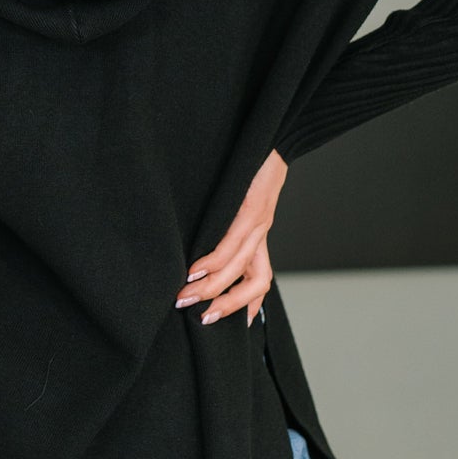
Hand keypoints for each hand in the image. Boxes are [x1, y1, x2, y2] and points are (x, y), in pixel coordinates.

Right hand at [175, 148, 288, 325]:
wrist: (271, 134)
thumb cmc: (248, 166)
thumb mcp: (237, 200)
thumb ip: (224, 222)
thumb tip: (196, 240)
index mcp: (259, 235)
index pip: (261, 279)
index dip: (250, 305)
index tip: (233, 324)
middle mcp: (262, 233)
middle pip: (257, 283)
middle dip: (228, 305)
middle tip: (200, 319)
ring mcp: (259, 222)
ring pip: (239, 269)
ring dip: (212, 288)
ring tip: (186, 298)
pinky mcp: (251, 209)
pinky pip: (232, 243)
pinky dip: (213, 260)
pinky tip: (194, 269)